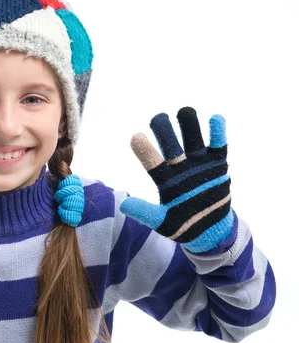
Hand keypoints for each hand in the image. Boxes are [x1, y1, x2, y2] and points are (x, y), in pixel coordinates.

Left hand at [119, 107, 233, 252]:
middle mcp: (180, 167)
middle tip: (158, 118)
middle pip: (171, 145)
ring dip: (189, 125)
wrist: (209, 230)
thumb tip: (123, 206)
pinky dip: (218, 132)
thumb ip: (145, 213)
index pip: (152, 163)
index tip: (136, 137)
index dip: (145, 150)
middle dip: (165, 131)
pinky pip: (219, 146)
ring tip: (185, 111)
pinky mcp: (218, 165)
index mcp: (165, 179)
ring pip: (193, 139)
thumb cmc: (182, 224)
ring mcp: (199, 164)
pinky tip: (215, 118)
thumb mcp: (162, 222)